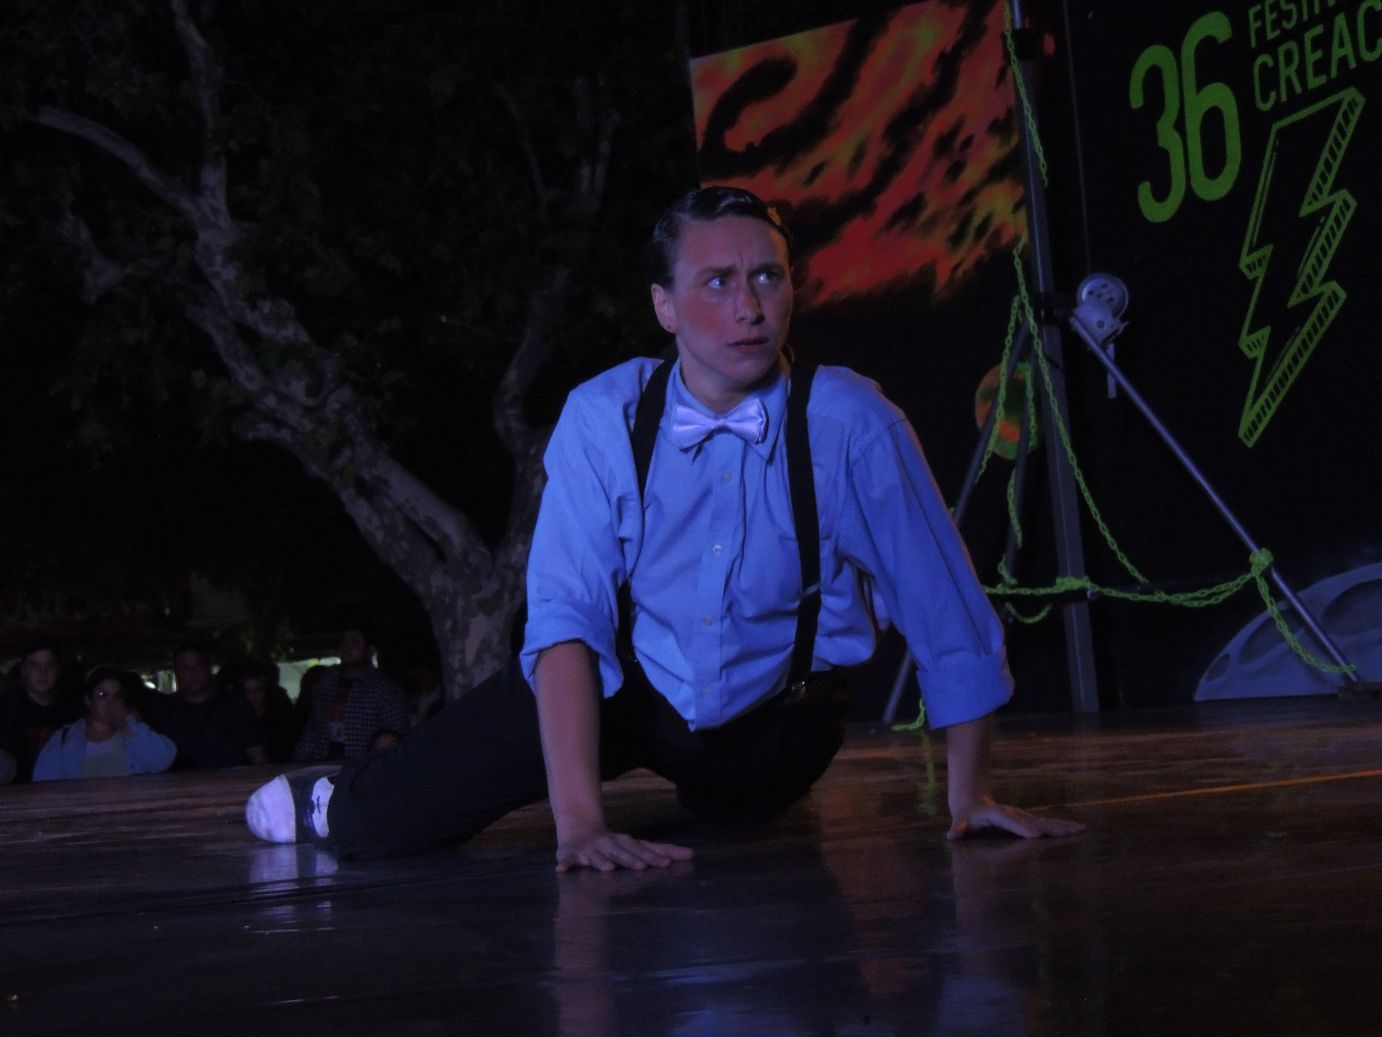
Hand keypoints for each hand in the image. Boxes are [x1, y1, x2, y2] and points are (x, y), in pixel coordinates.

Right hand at [555, 826, 693, 873]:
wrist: (580, 829)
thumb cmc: (616, 843)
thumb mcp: (639, 845)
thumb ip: (663, 850)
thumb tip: (692, 853)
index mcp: (626, 844)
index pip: (644, 850)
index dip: (654, 856)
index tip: (667, 864)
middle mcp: (610, 845)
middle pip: (623, 853)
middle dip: (632, 859)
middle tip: (642, 867)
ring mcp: (591, 849)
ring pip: (597, 856)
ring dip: (602, 861)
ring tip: (608, 868)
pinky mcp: (572, 854)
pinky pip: (568, 860)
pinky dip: (566, 864)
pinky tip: (561, 871)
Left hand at [947, 794, 1085, 840]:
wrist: (973, 800)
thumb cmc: (966, 816)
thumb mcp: (960, 821)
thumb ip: (957, 828)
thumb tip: (952, 834)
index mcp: (997, 815)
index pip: (1010, 822)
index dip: (1022, 828)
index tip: (1035, 836)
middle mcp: (1014, 814)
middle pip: (1033, 820)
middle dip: (1050, 827)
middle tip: (1068, 833)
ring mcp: (1023, 816)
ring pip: (1045, 821)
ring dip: (1063, 826)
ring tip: (1081, 829)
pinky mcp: (1030, 820)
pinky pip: (1048, 823)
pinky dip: (1064, 826)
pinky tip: (1079, 829)